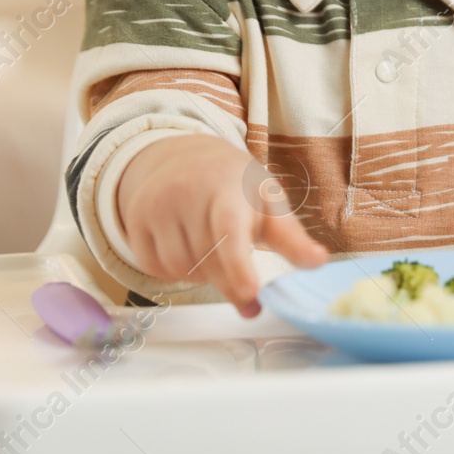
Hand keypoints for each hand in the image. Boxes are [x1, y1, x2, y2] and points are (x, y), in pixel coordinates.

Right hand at [116, 134, 328, 316]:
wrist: (186, 157)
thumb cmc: (236, 186)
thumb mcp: (268, 203)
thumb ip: (292, 238)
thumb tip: (318, 262)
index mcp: (227, 187)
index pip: (228, 233)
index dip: (237, 269)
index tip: (249, 296)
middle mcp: (187, 192)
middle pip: (208, 263)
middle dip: (230, 282)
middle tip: (247, 291)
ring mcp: (156, 204)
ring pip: (181, 270)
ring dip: (201, 273)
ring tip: (212, 246)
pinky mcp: (135, 219)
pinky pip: (156, 269)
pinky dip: (174, 270)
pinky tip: (187, 246)